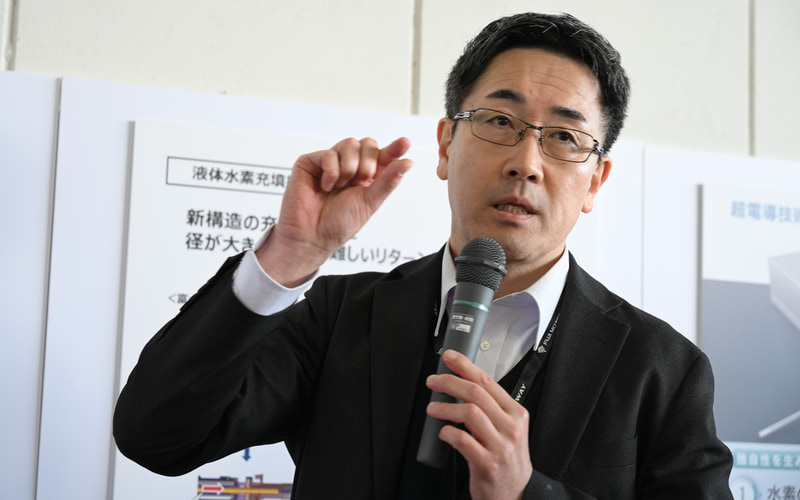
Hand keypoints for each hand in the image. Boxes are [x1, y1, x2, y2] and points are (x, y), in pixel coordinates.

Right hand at [256, 137, 411, 285]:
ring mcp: (330, 162)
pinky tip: (325, 187)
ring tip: (341, 187)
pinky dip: (331, 173)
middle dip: (367, 165)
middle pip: (368, 144)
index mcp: (366, 176)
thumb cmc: (338, 224)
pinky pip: (330, 153)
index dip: (394, 148)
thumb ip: (388, 181)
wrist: (311, 237)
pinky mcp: (311, 162)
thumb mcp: (370, 202)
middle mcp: (349, 166)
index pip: (383, 155)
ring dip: (350, 168)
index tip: (405, 142)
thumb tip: (407, 162)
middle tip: (358, 184)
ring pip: (350, 144)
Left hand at [426, 350, 532, 499]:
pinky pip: (463, 441)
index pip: (488, 381)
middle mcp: (510, 427)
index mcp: (516, 413)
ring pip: (469, 413)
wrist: (516, 494)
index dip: (465, 366)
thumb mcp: (508, 429)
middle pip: (476, 393)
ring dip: (445, 407)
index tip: (450, 358)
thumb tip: (462, 386)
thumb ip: (491, 409)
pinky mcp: (487, 464)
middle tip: (433, 382)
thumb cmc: (508, 460)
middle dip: (450, 382)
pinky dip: (448, 433)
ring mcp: (500, 446)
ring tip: (432, 408)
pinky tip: (442, 432)